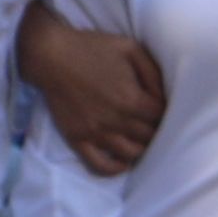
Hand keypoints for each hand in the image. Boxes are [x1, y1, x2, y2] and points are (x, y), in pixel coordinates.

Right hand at [15, 4, 166, 177]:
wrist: (51, 55)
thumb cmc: (92, 48)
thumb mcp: (131, 49)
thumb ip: (153, 73)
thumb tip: (165, 97)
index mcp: (132, 98)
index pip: (162, 117)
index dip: (166, 112)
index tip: (162, 108)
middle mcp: (117, 120)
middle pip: (149, 137)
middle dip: (156, 130)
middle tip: (153, 123)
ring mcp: (96, 132)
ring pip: (131, 154)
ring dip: (141, 148)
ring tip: (141, 139)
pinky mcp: (78, 138)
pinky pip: (100, 165)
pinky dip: (115, 168)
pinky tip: (124, 162)